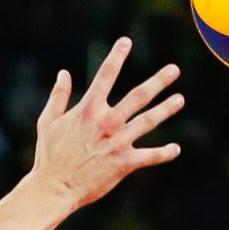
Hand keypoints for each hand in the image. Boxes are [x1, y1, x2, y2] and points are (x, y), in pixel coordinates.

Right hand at [28, 37, 182, 213]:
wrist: (55, 188)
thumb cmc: (49, 155)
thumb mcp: (48, 121)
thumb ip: (58, 96)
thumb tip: (63, 73)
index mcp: (89, 109)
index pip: (106, 75)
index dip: (117, 56)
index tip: (126, 42)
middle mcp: (108, 122)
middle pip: (138, 96)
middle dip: (158, 81)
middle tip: (175, 70)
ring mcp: (119, 142)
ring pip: (149, 121)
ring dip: (166, 109)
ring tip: (180, 99)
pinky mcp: (125, 163)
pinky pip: (150, 156)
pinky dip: (164, 153)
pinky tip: (176, 149)